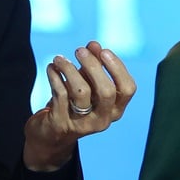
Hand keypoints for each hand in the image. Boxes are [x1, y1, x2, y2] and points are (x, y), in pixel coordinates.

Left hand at [22, 40, 135, 170]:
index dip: (117, 67)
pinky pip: (60, 94)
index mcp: (115, 109)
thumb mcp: (87, 84)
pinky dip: (55, 77)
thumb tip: (94, 44)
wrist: (51, 134)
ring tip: (59, 58)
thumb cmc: (74, 103)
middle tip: (79, 50)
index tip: (103, 50)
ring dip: (69, 69)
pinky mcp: (61, 124)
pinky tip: (51, 68)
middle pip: (107, 91)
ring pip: (81, 92)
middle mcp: (103, 119)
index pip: (128, 88)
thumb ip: (93, 64)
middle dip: (93, 66)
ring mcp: (83, 124)